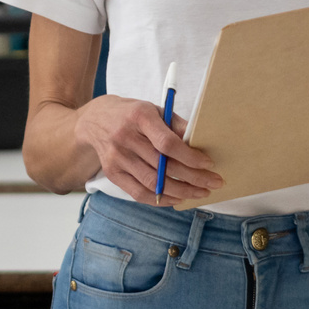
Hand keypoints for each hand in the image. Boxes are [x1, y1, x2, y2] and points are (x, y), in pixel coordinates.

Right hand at [72, 95, 222, 206]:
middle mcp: (125, 138)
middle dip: (193, 178)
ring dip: (181, 192)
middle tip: (214, 183)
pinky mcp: (112, 173)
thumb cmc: (131, 114)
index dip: (190, 157)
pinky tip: (177, 198)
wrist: (95, 120)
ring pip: (153, 183)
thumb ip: (176, 125)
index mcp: (139, 117)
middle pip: (163, 166)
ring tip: (200, 193)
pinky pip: (139, 193)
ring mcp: (116, 158)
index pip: (167, 143)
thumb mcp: (154, 110)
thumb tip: (201, 143)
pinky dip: (161, 199)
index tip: (208, 163)